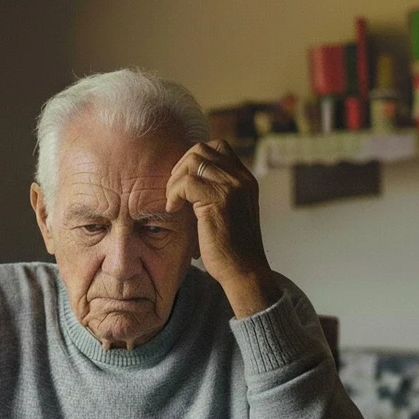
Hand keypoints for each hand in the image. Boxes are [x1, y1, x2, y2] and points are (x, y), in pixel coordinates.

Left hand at [165, 139, 276, 317]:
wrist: (245, 272)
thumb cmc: (231, 249)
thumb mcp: (227, 213)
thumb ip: (216, 192)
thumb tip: (188, 180)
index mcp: (245, 179)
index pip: (217, 147)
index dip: (194, 159)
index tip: (183, 182)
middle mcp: (241, 178)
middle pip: (201, 149)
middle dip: (180, 167)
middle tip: (174, 192)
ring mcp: (232, 187)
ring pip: (193, 161)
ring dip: (175, 179)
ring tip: (173, 201)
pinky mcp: (219, 200)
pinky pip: (186, 182)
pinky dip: (173, 194)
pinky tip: (173, 210)